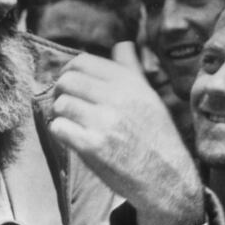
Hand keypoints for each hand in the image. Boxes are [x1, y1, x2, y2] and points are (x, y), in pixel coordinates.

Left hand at [49, 42, 204, 224]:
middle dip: (60, 91)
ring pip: (60, 104)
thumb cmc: (156, 136)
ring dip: (60, 114)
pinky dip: (60, 132)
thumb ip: (131, 69)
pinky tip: (71, 137)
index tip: (70, 82)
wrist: (167, 179)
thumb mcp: (149, 97)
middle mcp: (116, 97)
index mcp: (129, 82)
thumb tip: (122, 45)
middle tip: (66, 104)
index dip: (69, 70)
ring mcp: (103, 121)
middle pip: (66, 80)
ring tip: (71, 122)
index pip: (82, 61)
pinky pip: (58, 127)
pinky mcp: (92, 145)